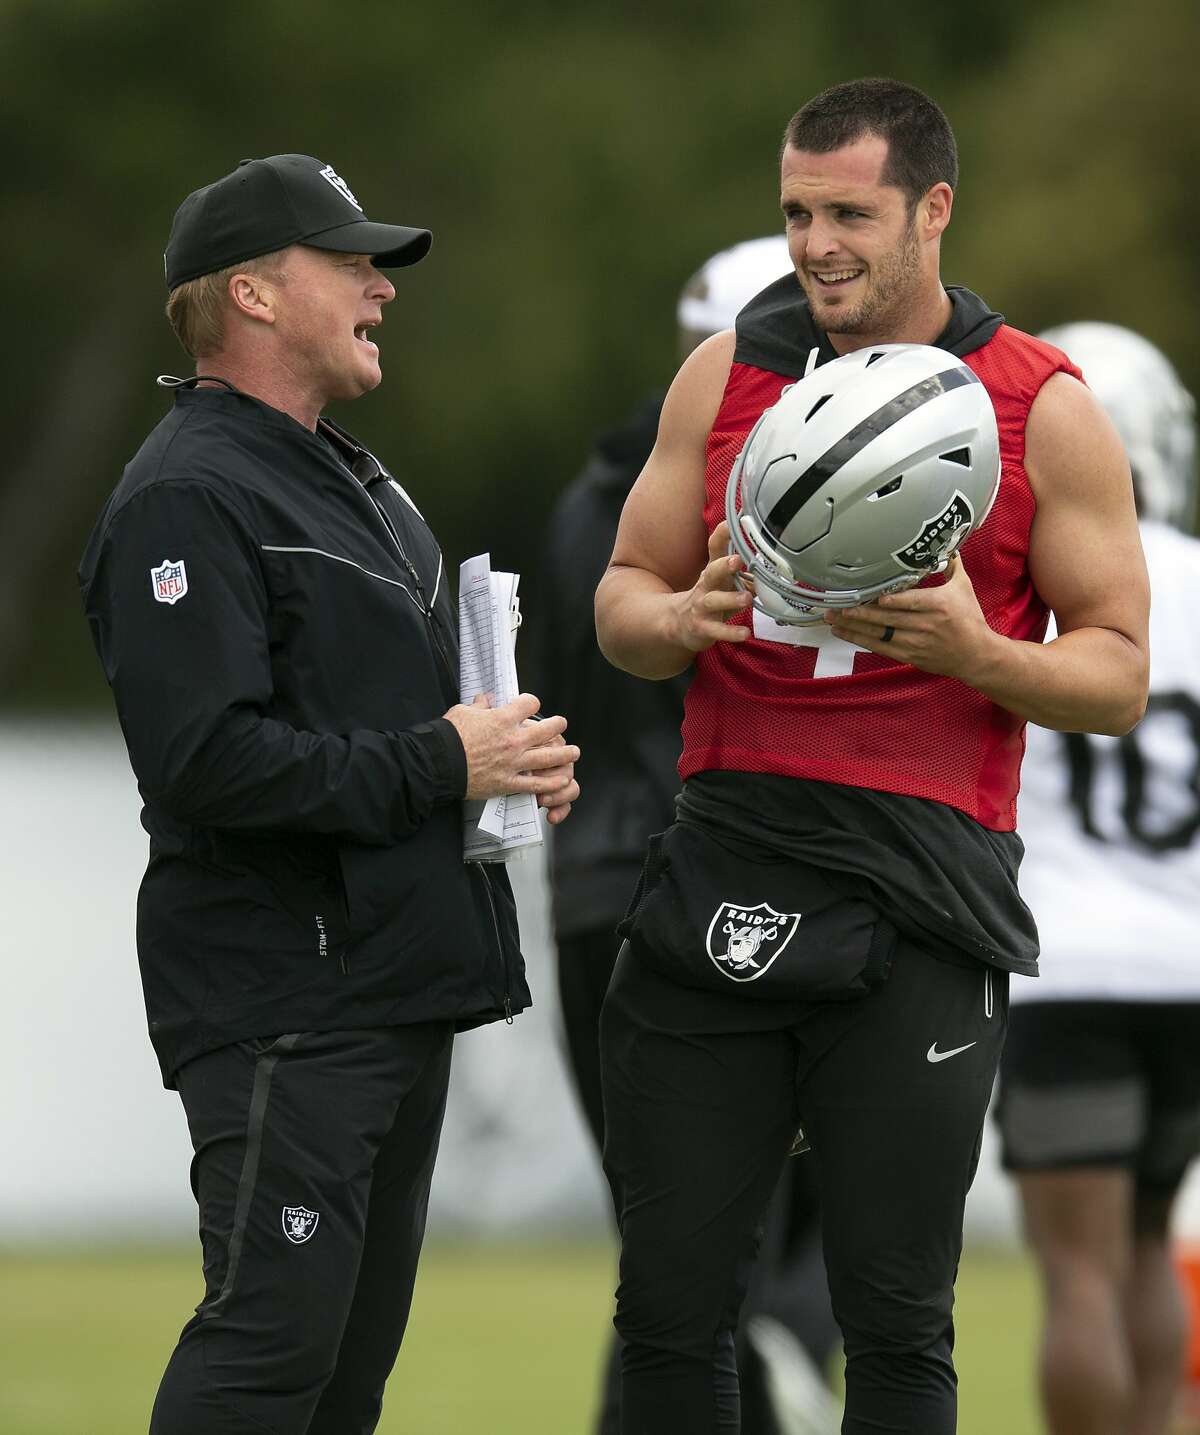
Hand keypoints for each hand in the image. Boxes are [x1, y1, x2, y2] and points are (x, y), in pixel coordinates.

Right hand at [442, 692, 580, 804]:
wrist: (439, 764)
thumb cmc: (448, 737)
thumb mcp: (462, 712)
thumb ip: (478, 705)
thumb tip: (484, 699)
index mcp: (502, 719)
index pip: (529, 704)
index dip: (531, 702)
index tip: (531, 705)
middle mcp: (513, 740)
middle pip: (547, 730)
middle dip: (558, 726)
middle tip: (562, 725)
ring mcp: (513, 762)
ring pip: (548, 758)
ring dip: (565, 754)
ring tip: (574, 752)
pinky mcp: (508, 782)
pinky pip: (535, 784)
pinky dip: (551, 783)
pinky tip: (561, 780)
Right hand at [672, 521, 752, 653]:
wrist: (678, 623)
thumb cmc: (710, 599)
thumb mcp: (725, 584)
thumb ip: (748, 577)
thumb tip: (772, 571)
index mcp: (714, 571)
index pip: (715, 548)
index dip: (723, 535)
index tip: (734, 521)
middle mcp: (706, 586)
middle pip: (712, 572)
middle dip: (724, 565)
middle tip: (737, 560)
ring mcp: (702, 607)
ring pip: (713, 601)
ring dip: (730, 599)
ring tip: (746, 598)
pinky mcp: (703, 628)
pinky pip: (717, 630)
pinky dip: (730, 632)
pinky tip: (744, 633)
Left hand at [824, 556, 998, 678]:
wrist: (976, 655)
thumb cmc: (970, 619)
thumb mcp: (964, 587)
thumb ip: (951, 565)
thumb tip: (946, 542)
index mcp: (939, 606)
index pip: (912, 602)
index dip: (893, 602)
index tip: (875, 598)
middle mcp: (925, 625)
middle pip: (889, 619)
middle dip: (861, 614)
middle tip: (838, 607)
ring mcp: (915, 643)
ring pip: (880, 635)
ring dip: (854, 628)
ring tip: (833, 619)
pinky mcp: (909, 656)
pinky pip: (880, 648)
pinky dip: (861, 640)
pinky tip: (844, 633)